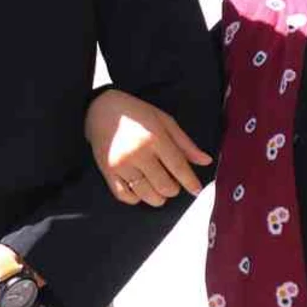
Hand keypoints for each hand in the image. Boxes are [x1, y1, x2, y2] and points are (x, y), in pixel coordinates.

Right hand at [85, 89, 211, 207]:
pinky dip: (136, 198)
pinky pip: (125, 196)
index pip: (178, 167)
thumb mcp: (164, 121)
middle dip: (173, 189)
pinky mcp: (107, 172)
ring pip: (146, 195)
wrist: (101, 109)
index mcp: (155, 138)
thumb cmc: (137, 113)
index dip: (190, 181)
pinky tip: (141, 189)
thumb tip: (206, 161)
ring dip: (158, 197)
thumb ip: (185, 143)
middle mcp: (138, 153)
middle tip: (173, 183)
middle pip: (164, 185)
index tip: (196, 190)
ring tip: (159, 188)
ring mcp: (121, 164)